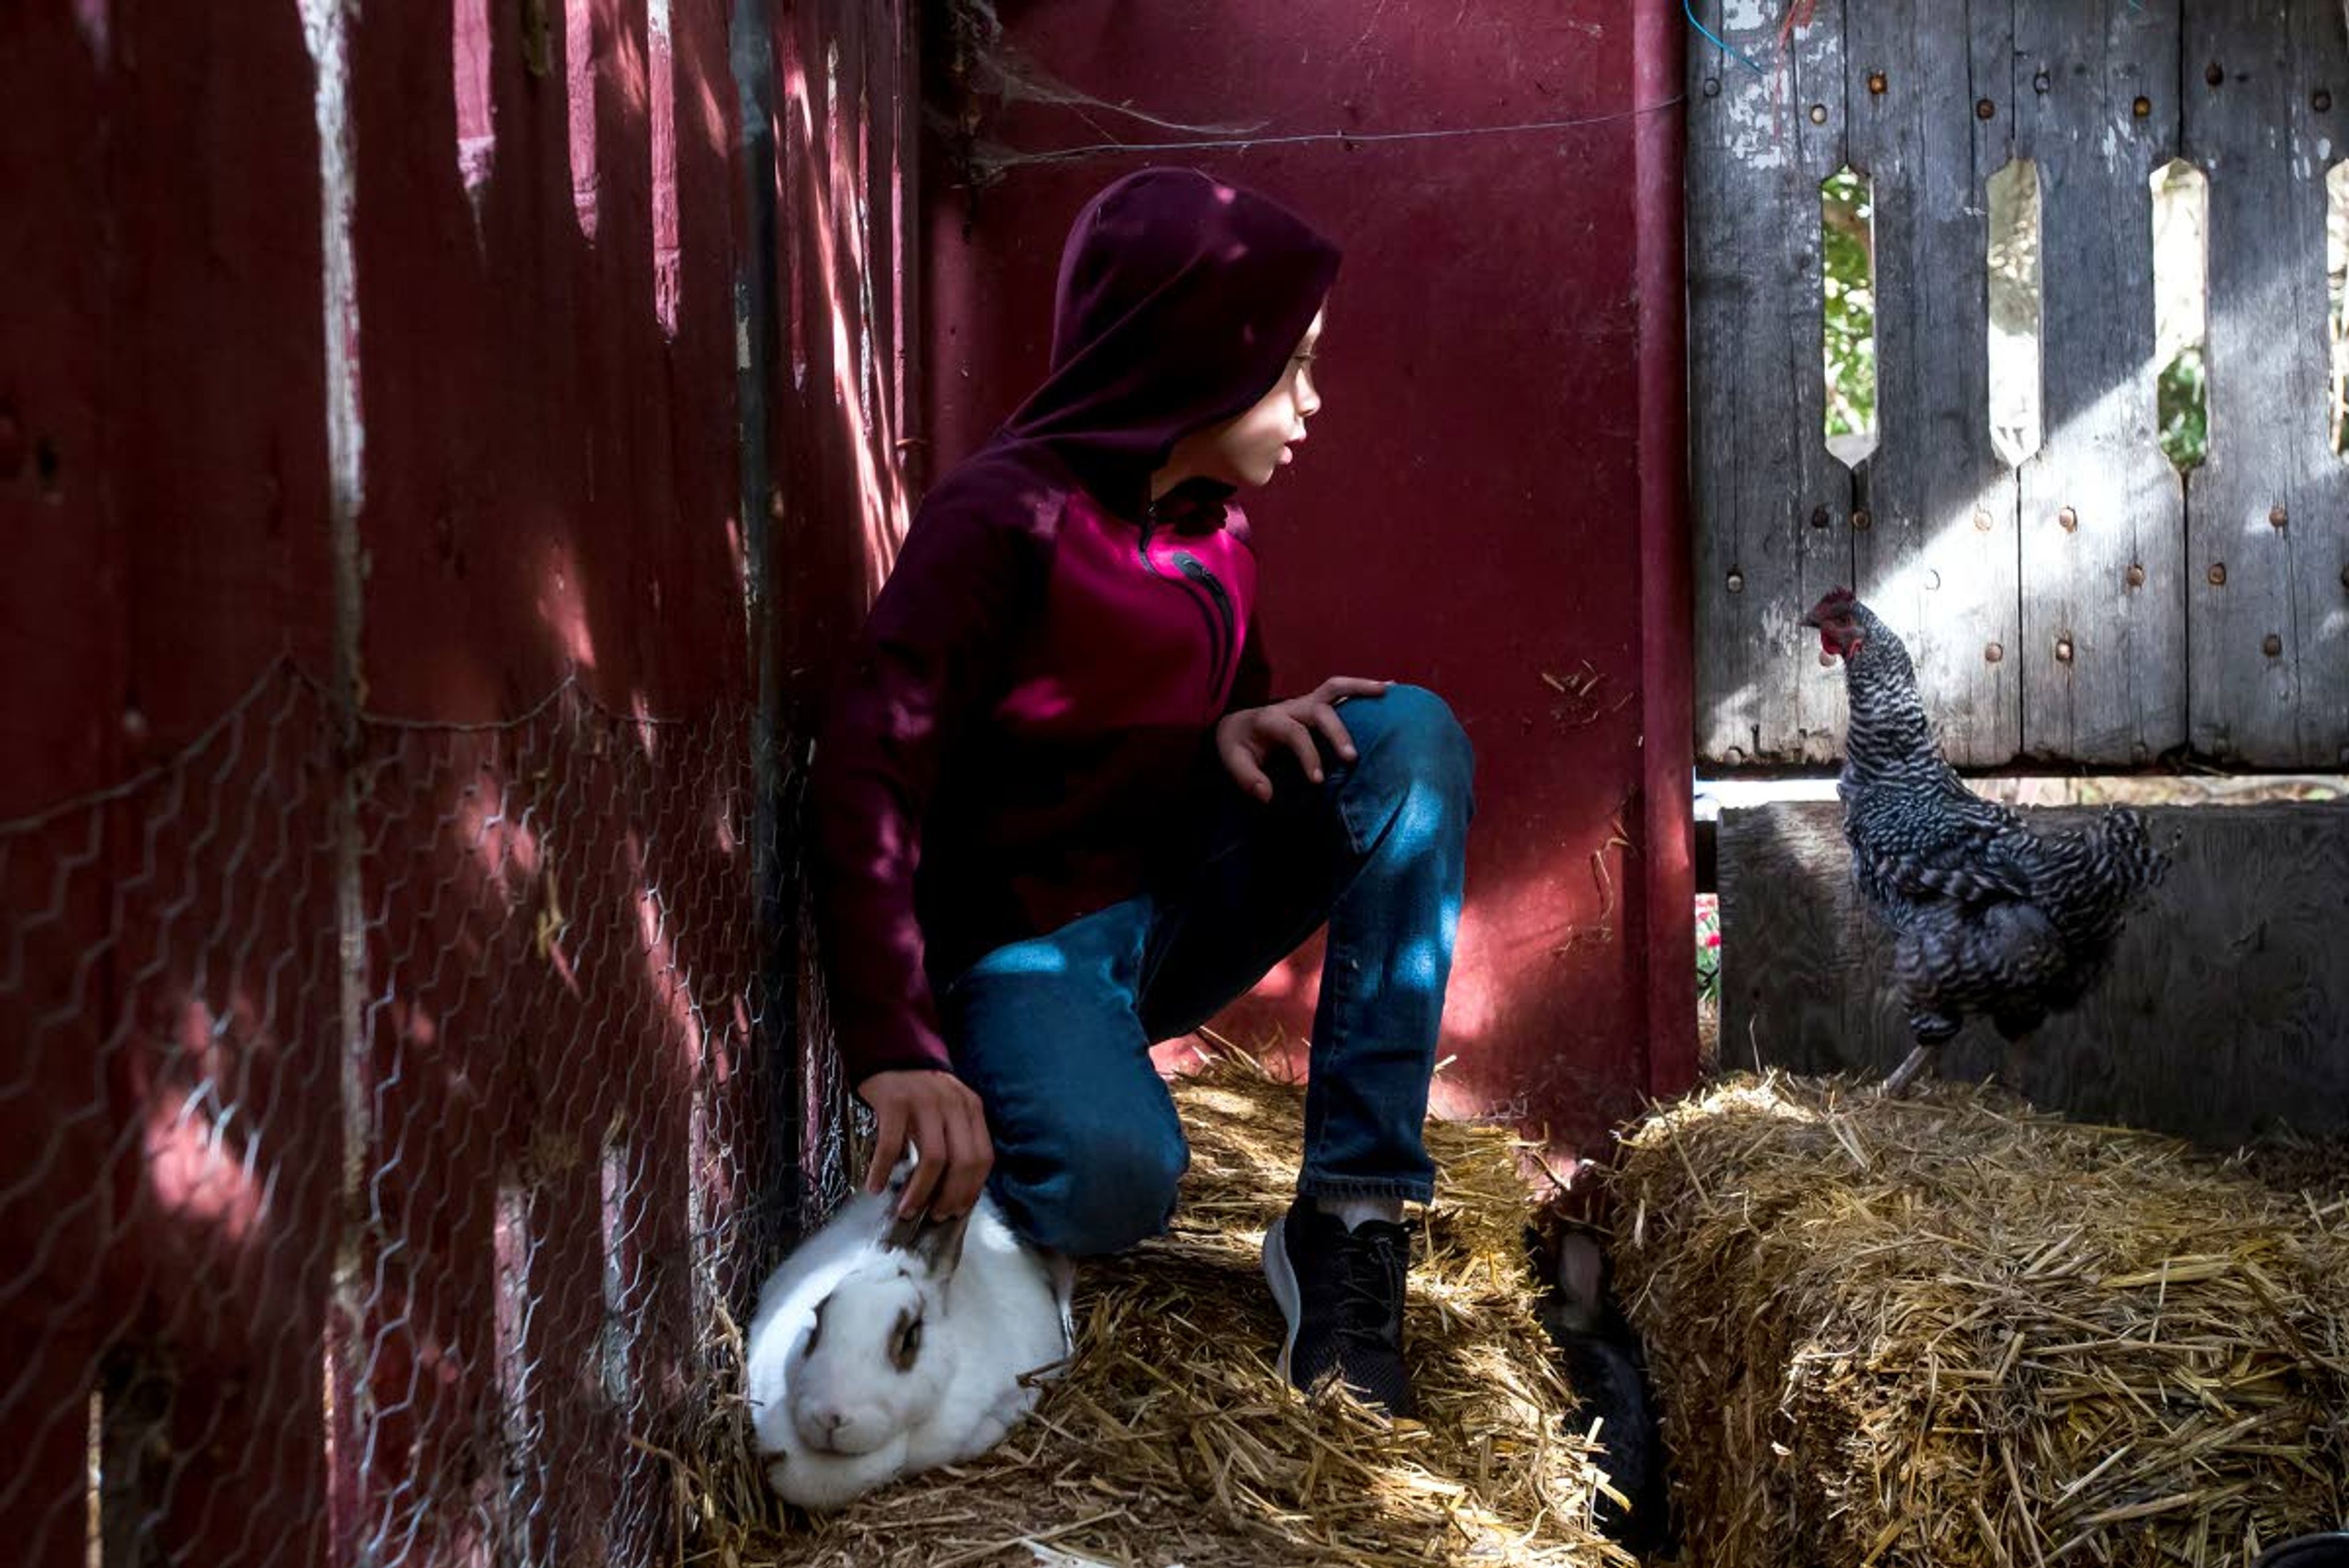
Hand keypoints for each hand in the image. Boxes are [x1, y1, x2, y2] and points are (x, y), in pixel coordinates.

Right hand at [858, 1069, 993, 1218]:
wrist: (888, 1050)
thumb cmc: (918, 1091)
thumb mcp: (948, 1108)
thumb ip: (956, 1138)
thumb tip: (952, 1191)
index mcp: (971, 1108)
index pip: (983, 1157)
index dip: (971, 1189)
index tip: (955, 1211)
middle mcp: (953, 1104)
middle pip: (963, 1161)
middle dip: (950, 1197)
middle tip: (933, 1216)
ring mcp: (924, 1101)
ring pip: (933, 1158)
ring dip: (920, 1192)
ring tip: (905, 1211)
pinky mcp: (895, 1101)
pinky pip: (892, 1145)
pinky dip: (883, 1171)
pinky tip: (874, 1186)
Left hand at [1215, 677, 1391, 801]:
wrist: (1237, 725)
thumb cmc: (1238, 745)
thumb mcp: (1232, 761)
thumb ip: (1246, 778)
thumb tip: (1266, 795)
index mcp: (1271, 720)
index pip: (1294, 734)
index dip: (1308, 756)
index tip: (1318, 781)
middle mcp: (1291, 706)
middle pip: (1319, 710)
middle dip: (1337, 732)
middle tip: (1351, 758)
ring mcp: (1306, 702)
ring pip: (1335, 688)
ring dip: (1360, 688)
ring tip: (1387, 691)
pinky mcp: (1317, 704)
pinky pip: (1342, 692)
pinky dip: (1364, 689)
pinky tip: (1391, 689)